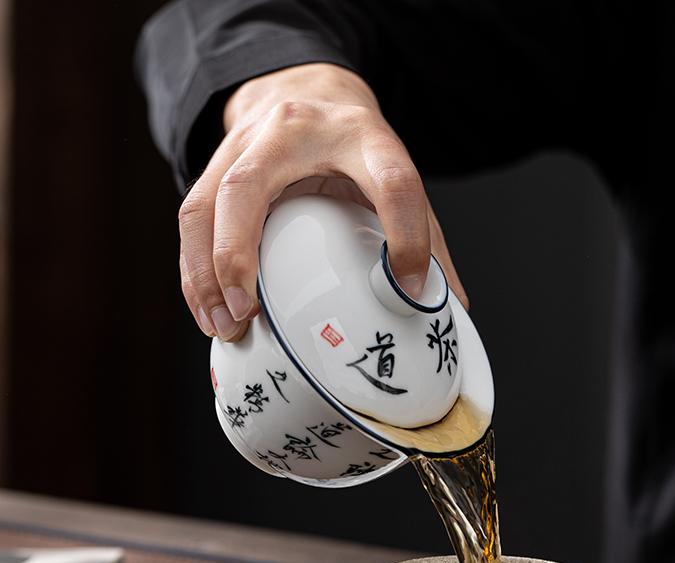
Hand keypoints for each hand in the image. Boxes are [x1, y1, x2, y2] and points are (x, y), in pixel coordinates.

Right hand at [178, 63, 467, 340]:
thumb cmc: (355, 145)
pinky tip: (208, 310)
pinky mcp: (215, 163)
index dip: (406, 234)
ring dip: (204, 274)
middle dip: (238, 255)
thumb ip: (424, 238)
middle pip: (249, 186)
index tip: (408, 284)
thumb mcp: (396, 177)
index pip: (390, 181)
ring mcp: (244, 144)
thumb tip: (447, 309)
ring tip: (223, 325)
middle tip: (249, 313)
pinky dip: (194, 271)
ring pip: (203, 205)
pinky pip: (190, 219)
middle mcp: (293, 131)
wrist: (303, 87)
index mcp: (362, 136)